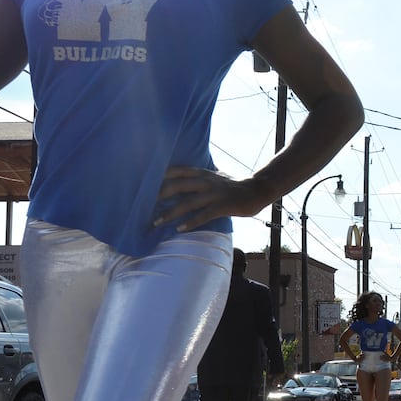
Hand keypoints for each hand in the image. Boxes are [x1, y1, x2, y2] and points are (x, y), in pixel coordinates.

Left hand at [154, 167, 268, 231]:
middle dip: (159, 196)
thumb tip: (181, 184)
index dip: (161, 176)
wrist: (257, 190)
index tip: (144, 183)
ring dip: (170, 213)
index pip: (178, 171)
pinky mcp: (222, 206)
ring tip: (157, 222)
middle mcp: (206, 181)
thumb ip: (199, 179)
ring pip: (188, 203)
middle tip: (143, 206)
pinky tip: (180, 229)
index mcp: (203, 173)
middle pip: (178, 186)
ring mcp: (214, 194)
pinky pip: (203, 215)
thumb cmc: (234, 186)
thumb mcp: (216, 177)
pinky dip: (190, 222)